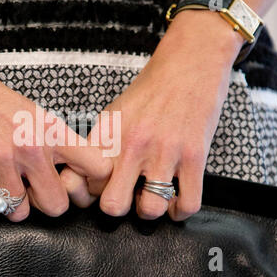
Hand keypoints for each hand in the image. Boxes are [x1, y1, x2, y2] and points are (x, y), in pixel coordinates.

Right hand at [0, 67, 111, 220]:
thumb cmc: (0, 104)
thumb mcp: (40, 116)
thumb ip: (58, 144)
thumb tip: (73, 175)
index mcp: (54, 132)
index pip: (96, 167)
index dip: (92, 182)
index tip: (79, 184)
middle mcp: (32, 147)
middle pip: (56, 205)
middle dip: (45, 204)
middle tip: (34, 192)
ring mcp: (2, 159)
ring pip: (18, 213)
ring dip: (10, 205)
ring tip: (4, 186)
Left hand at [63, 10, 242, 219]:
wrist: (189, 64)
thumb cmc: (150, 90)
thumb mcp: (114, 113)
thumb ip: (101, 144)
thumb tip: (90, 176)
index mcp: (108, 134)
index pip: (83, 181)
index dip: (88, 192)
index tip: (99, 189)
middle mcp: (132, 145)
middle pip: (112, 205)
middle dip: (118, 207)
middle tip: (126, 196)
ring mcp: (164, 152)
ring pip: (150, 210)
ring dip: (150, 211)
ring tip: (152, 198)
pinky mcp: (194, 156)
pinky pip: (187, 203)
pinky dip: (180, 212)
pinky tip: (175, 201)